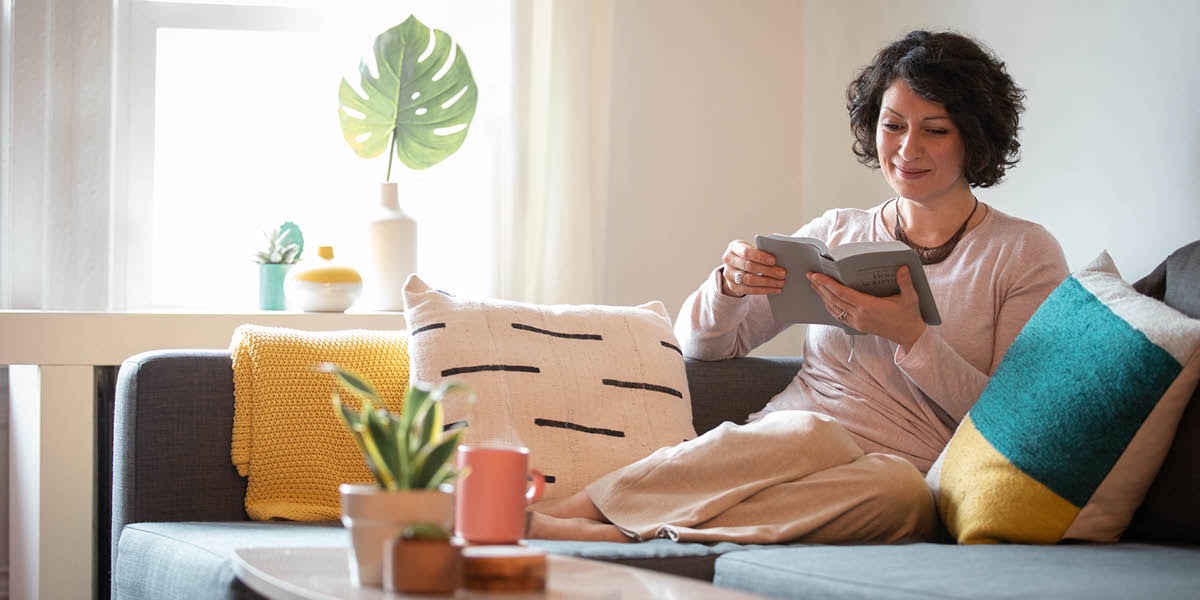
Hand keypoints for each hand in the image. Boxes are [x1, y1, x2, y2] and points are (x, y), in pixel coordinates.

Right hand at [720, 240, 786, 296]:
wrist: (735, 266)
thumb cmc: (748, 255)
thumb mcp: (751, 248)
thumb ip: (762, 252)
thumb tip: (781, 259)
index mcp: (734, 247)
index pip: (747, 252)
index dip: (760, 257)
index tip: (774, 261)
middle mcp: (729, 260)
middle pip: (749, 266)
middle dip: (768, 270)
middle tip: (782, 273)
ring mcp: (729, 274)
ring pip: (749, 280)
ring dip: (768, 282)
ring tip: (781, 282)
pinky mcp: (733, 286)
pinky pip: (750, 290)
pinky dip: (764, 290)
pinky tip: (775, 289)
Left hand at [807, 265, 925, 348]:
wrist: (909, 335)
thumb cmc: (909, 316)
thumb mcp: (910, 297)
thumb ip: (905, 282)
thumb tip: (902, 267)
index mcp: (869, 307)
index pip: (842, 293)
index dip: (828, 284)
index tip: (817, 276)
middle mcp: (859, 315)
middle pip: (833, 299)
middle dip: (820, 287)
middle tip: (809, 275)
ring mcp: (856, 322)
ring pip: (833, 308)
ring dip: (822, 296)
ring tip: (813, 284)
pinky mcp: (857, 326)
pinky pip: (838, 315)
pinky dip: (829, 306)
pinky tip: (824, 299)